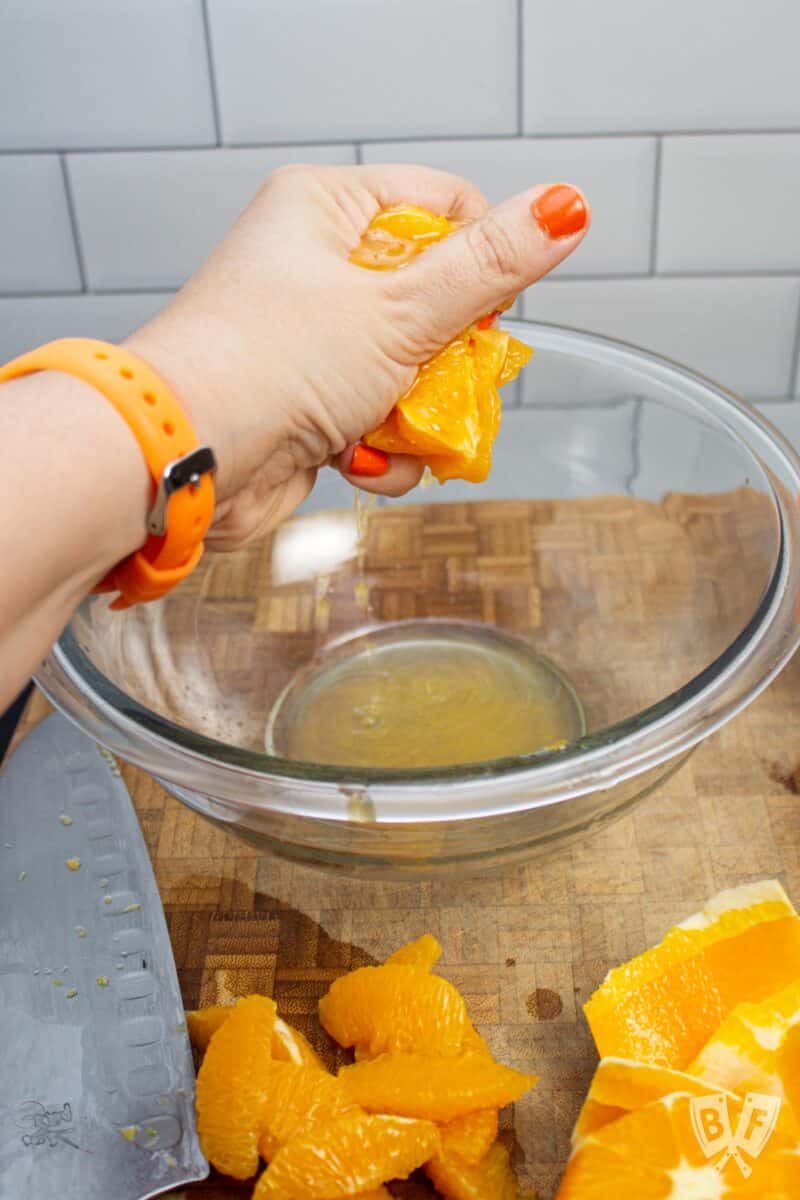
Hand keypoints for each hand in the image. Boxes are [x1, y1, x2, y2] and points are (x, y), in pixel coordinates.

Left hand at [126, 165, 589, 549]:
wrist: (189, 462)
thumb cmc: (270, 364)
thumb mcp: (399, 309)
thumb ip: (489, 267)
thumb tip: (567, 207)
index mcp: (327, 208)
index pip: (444, 206)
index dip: (481, 262)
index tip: (486, 313)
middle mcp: (317, 266)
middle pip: (438, 300)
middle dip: (449, 360)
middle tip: (438, 381)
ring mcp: (314, 340)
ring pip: (417, 370)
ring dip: (418, 415)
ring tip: (386, 429)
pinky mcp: (312, 403)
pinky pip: (382, 420)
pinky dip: (384, 449)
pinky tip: (359, 463)